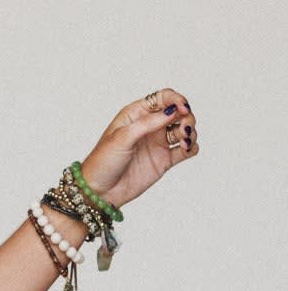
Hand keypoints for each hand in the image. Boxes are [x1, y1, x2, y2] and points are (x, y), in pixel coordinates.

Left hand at [76, 87, 198, 211]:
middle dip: (187, 117)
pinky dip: (192, 147)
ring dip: (191, 132)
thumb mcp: (122, 137)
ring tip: (184, 142)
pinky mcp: (164, 160)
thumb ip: (148, 123)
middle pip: (179, 112)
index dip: (177, 100)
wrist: (99, 192)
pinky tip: (186, 149)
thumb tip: (171, 111)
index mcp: (137, 114)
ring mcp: (158, 143)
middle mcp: (150, 126)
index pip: (164, 97)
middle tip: (184, 129)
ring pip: (185, 129)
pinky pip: (186, 150)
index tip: (182, 109)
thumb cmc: (103, 162)